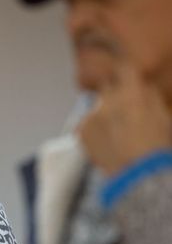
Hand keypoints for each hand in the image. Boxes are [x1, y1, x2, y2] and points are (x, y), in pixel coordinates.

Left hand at [78, 61, 171, 175]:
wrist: (139, 177)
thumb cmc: (157, 148)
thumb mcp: (165, 117)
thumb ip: (150, 97)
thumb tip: (142, 86)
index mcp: (133, 93)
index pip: (123, 67)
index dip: (121, 68)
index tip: (118, 66)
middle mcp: (109, 99)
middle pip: (107, 89)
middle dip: (114, 97)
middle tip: (125, 117)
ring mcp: (92, 115)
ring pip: (97, 110)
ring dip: (104, 119)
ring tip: (118, 140)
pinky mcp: (81, 130)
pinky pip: (87, 126)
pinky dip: (93, 133)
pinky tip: (107, 147)